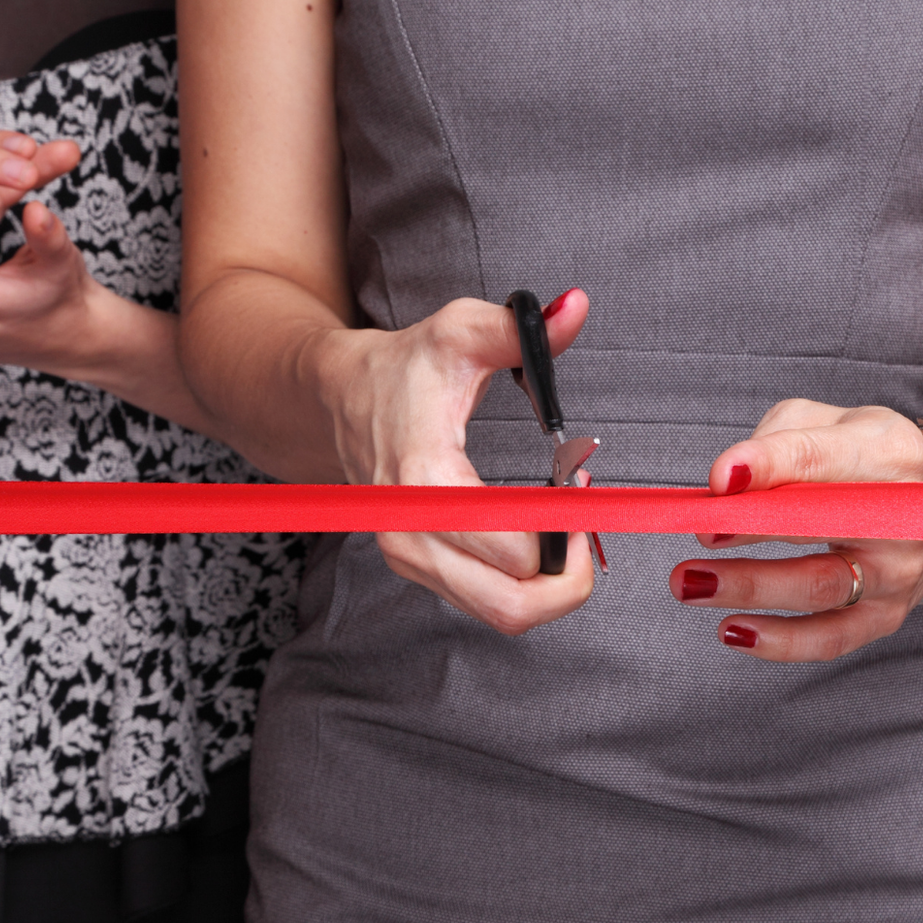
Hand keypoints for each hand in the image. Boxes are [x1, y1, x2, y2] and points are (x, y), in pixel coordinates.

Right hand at [312, 288, 595, 633]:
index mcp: (426, 482)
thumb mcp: (460, 332)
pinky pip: (491, 604)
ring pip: (506, 615)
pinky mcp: (423, 571)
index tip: (579, 485)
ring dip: (551, 583)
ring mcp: (414, 560)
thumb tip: (575, 307)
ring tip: (563, 526)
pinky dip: (527, 582)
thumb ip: (519, 328)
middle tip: (583, 522)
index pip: (514, 550)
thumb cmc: (403, 369)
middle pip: (514, 606)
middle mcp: (413, 535)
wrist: (339, 399)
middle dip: (570, 575)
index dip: (565, 527)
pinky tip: (537, 534)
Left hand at [668, 401, 922, 662]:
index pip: (823, 459)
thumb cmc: (865, 458)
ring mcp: (897, 574)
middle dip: (751, 530)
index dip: (769, 466)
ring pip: (819, 588)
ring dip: (749, 588)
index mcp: (887, 455)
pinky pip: (830, 639)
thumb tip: (726, 484)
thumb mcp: (827, 424)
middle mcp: (902, 518)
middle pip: (820, 526)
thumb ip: (779, 442)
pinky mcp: (885, 616)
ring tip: (691, 583)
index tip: (720, 478)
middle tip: (699, 532)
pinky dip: (778, 641)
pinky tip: (732, 630)